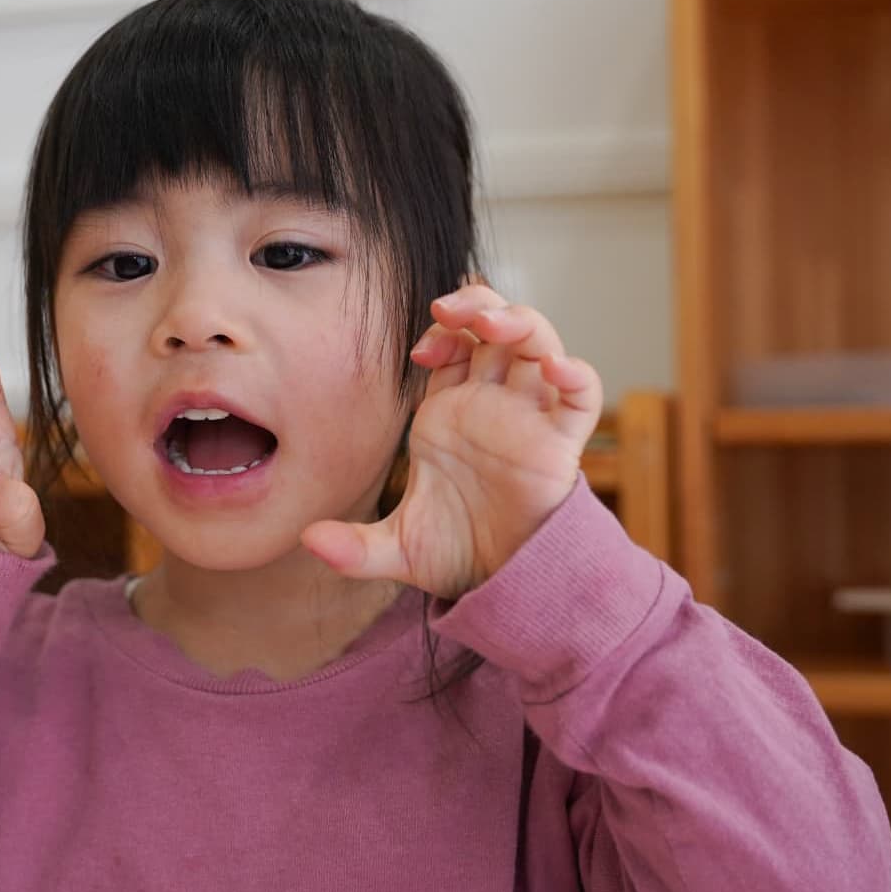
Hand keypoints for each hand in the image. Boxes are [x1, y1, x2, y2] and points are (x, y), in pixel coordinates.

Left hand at [301, 282, 601, 597]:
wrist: (502, 587)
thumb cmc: (455, 554)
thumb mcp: (398, 549)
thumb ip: (355, 546)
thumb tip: (308, 541)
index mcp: (452, 413)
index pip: (455, 345)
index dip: (442, 332)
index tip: (419, 349)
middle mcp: (494, 405)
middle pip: (498, 328)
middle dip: (478, 304)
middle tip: (448, 309)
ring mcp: (530, 420)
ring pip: (540, 346)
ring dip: (520, 322)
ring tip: (492, 323)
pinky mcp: (562, 446)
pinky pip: (582, 398)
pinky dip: (577, 375)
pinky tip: (555, 368)